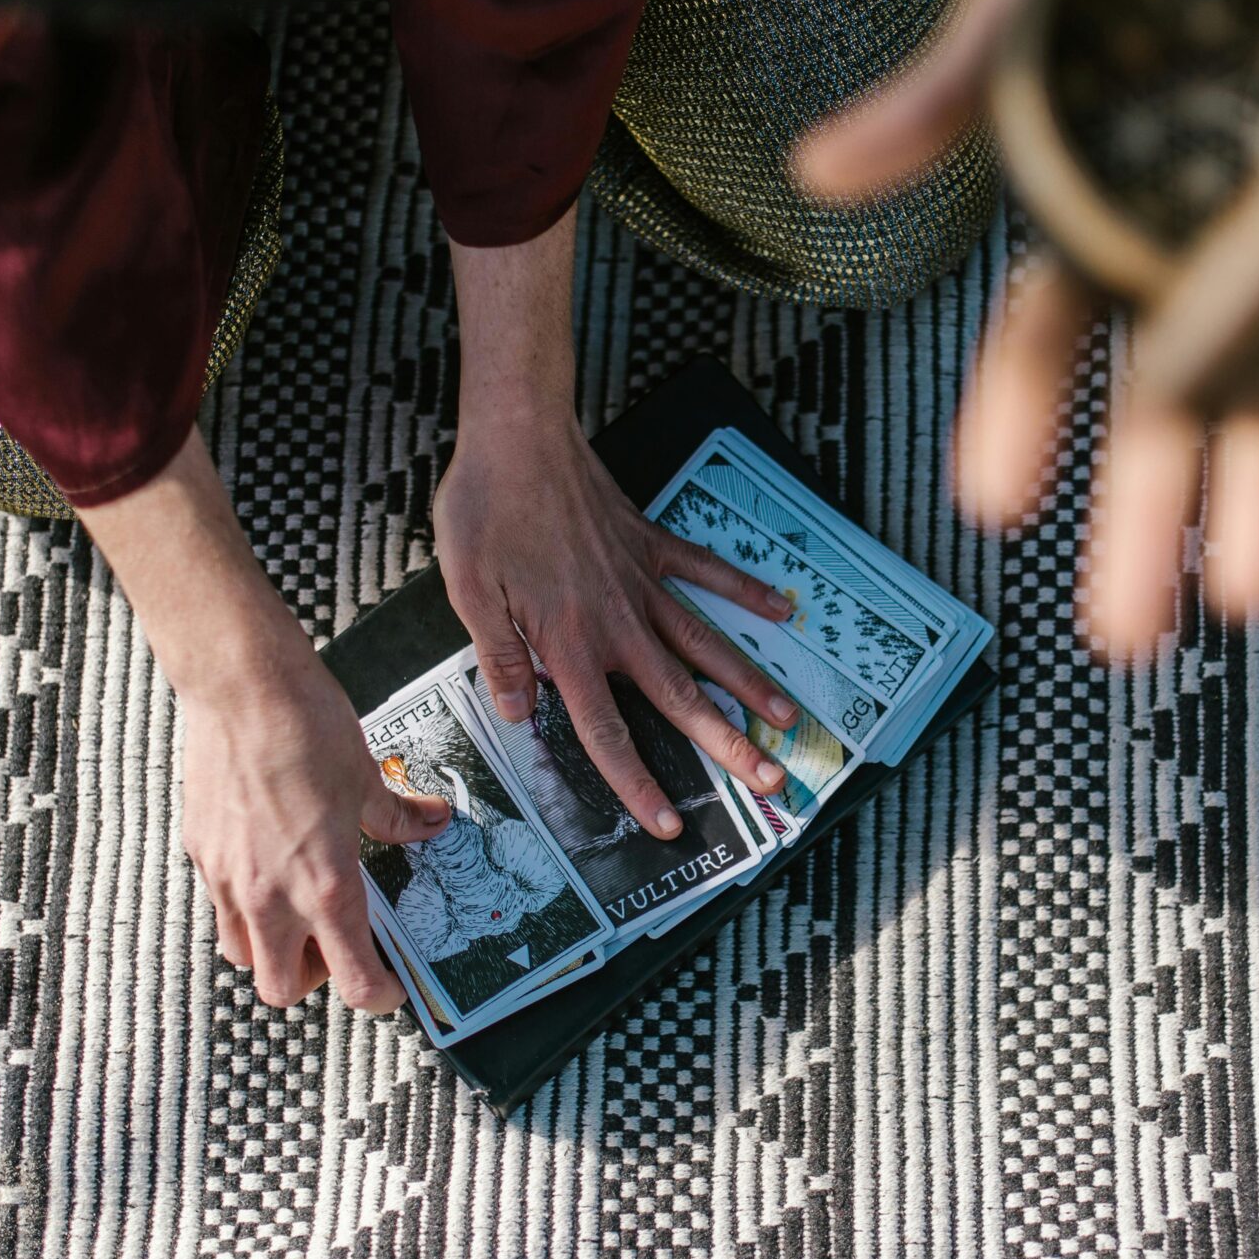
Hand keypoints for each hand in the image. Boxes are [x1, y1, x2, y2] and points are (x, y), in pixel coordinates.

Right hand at [179, 628, 451, 1012]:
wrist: (241, 686)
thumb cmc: (307, 726)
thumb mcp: (367, 777)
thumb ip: (398, 816)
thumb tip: (429, 822)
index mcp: (324, 884)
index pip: (353, 979)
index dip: (378, 996)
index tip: (390, 989)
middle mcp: (270, 894)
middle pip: (281, 989)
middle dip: (314, 979)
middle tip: (338, 944)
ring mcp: (227, 877)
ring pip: (242, 954)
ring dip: (272, 950)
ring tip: (298, 910)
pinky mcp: (200, 852)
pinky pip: (220, 905)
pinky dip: (245, 907)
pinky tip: (268, 866)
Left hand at [433, 404, 799, 832]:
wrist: (519, 435)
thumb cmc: (486, 510)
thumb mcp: (470, 591)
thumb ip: (501, 656)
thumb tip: (518, 714)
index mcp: (570, 643)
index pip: (607, 731)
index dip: (638, 783)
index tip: (670, 823)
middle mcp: (617, 620)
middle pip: (679, 697)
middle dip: (726, 745)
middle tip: (770, 781)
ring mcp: (641, 580)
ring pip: (705, 643)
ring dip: (747, 684)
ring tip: (788, 719)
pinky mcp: (650, 541)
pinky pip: (707, 570)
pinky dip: (745, 588)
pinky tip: (781, 608)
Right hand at [795, 0, 1258, 658]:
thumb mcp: (1014, 22)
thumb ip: (931, 106)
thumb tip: (812, 173)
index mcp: (1082, 223)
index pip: (1038, 346)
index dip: (1015, 421)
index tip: (993, 504)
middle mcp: (1174, 261)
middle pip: (1153, 414)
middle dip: (1138, 526)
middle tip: (1127, 640)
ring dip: (1257, 499)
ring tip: (1246, 601)